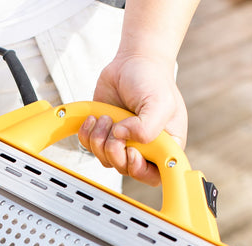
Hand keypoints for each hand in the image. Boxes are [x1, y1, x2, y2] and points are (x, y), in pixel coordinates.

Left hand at [78, 53, 187, 185]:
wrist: (133, 62)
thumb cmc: (153, 80)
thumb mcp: (160, 102)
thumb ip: (147, 127)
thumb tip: (123, 138)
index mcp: (164, 146)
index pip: (154, 176)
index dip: (140, 171)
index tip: (132, 152)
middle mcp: (144, 149)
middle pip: (125, 169)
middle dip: (115, 149)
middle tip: (117, 127)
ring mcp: (122, 143)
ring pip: (105, 160)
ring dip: (100, 139)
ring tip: (106, 117)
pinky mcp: (104, 135)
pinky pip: (90, 148)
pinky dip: (87, 134)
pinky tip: (94, 118)